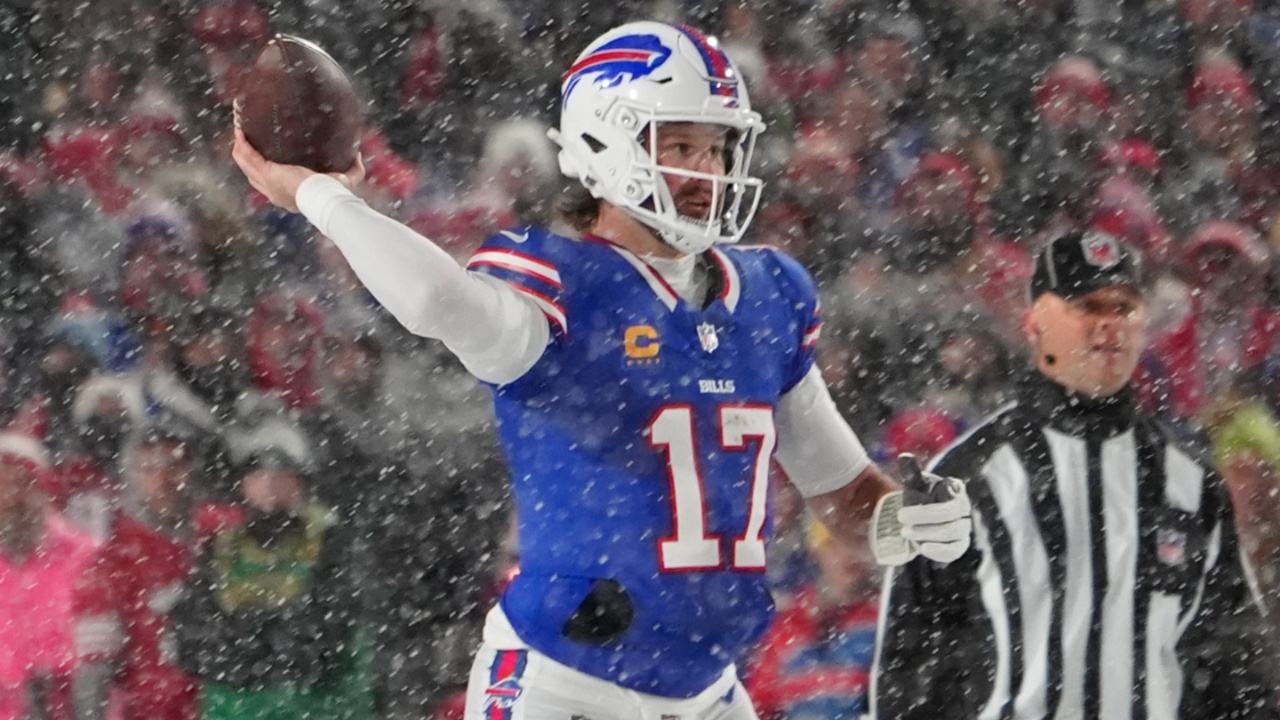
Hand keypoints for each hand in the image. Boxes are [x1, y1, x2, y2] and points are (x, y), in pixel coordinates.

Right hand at [230, 127, 364, 211]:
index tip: (261, 152)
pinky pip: (247, 156)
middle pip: (251, 173)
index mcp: (286, 194)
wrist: (325, 198)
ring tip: (239, 130)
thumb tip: (356, 155)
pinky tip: (240, 131)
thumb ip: (352, 170)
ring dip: (240, 147)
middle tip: (246, 138)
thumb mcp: (343, 180)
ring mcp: (267, 183)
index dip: (261, 168)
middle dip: (246, 156)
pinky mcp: (266, 173)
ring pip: (245, 164)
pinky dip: (242, 144)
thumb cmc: (333, 194)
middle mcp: (272, 191)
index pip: (267, 183)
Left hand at [871, 454, 971, 564]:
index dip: (932, 506)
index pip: (951, 498)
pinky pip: (954, 551)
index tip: (908, 509)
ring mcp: (963, 529)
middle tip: (900, 519)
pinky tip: (922, 548)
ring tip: (905, 533)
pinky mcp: (958, 545)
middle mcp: (963, 510)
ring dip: (927, 535)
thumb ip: (911, 472)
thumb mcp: (914, 484)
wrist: (920, 517)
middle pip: (950, 518)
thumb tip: (904, 456)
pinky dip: (939, 551)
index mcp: (956, 491)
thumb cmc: (920, 496)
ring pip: (952, 535)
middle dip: (924, 519)